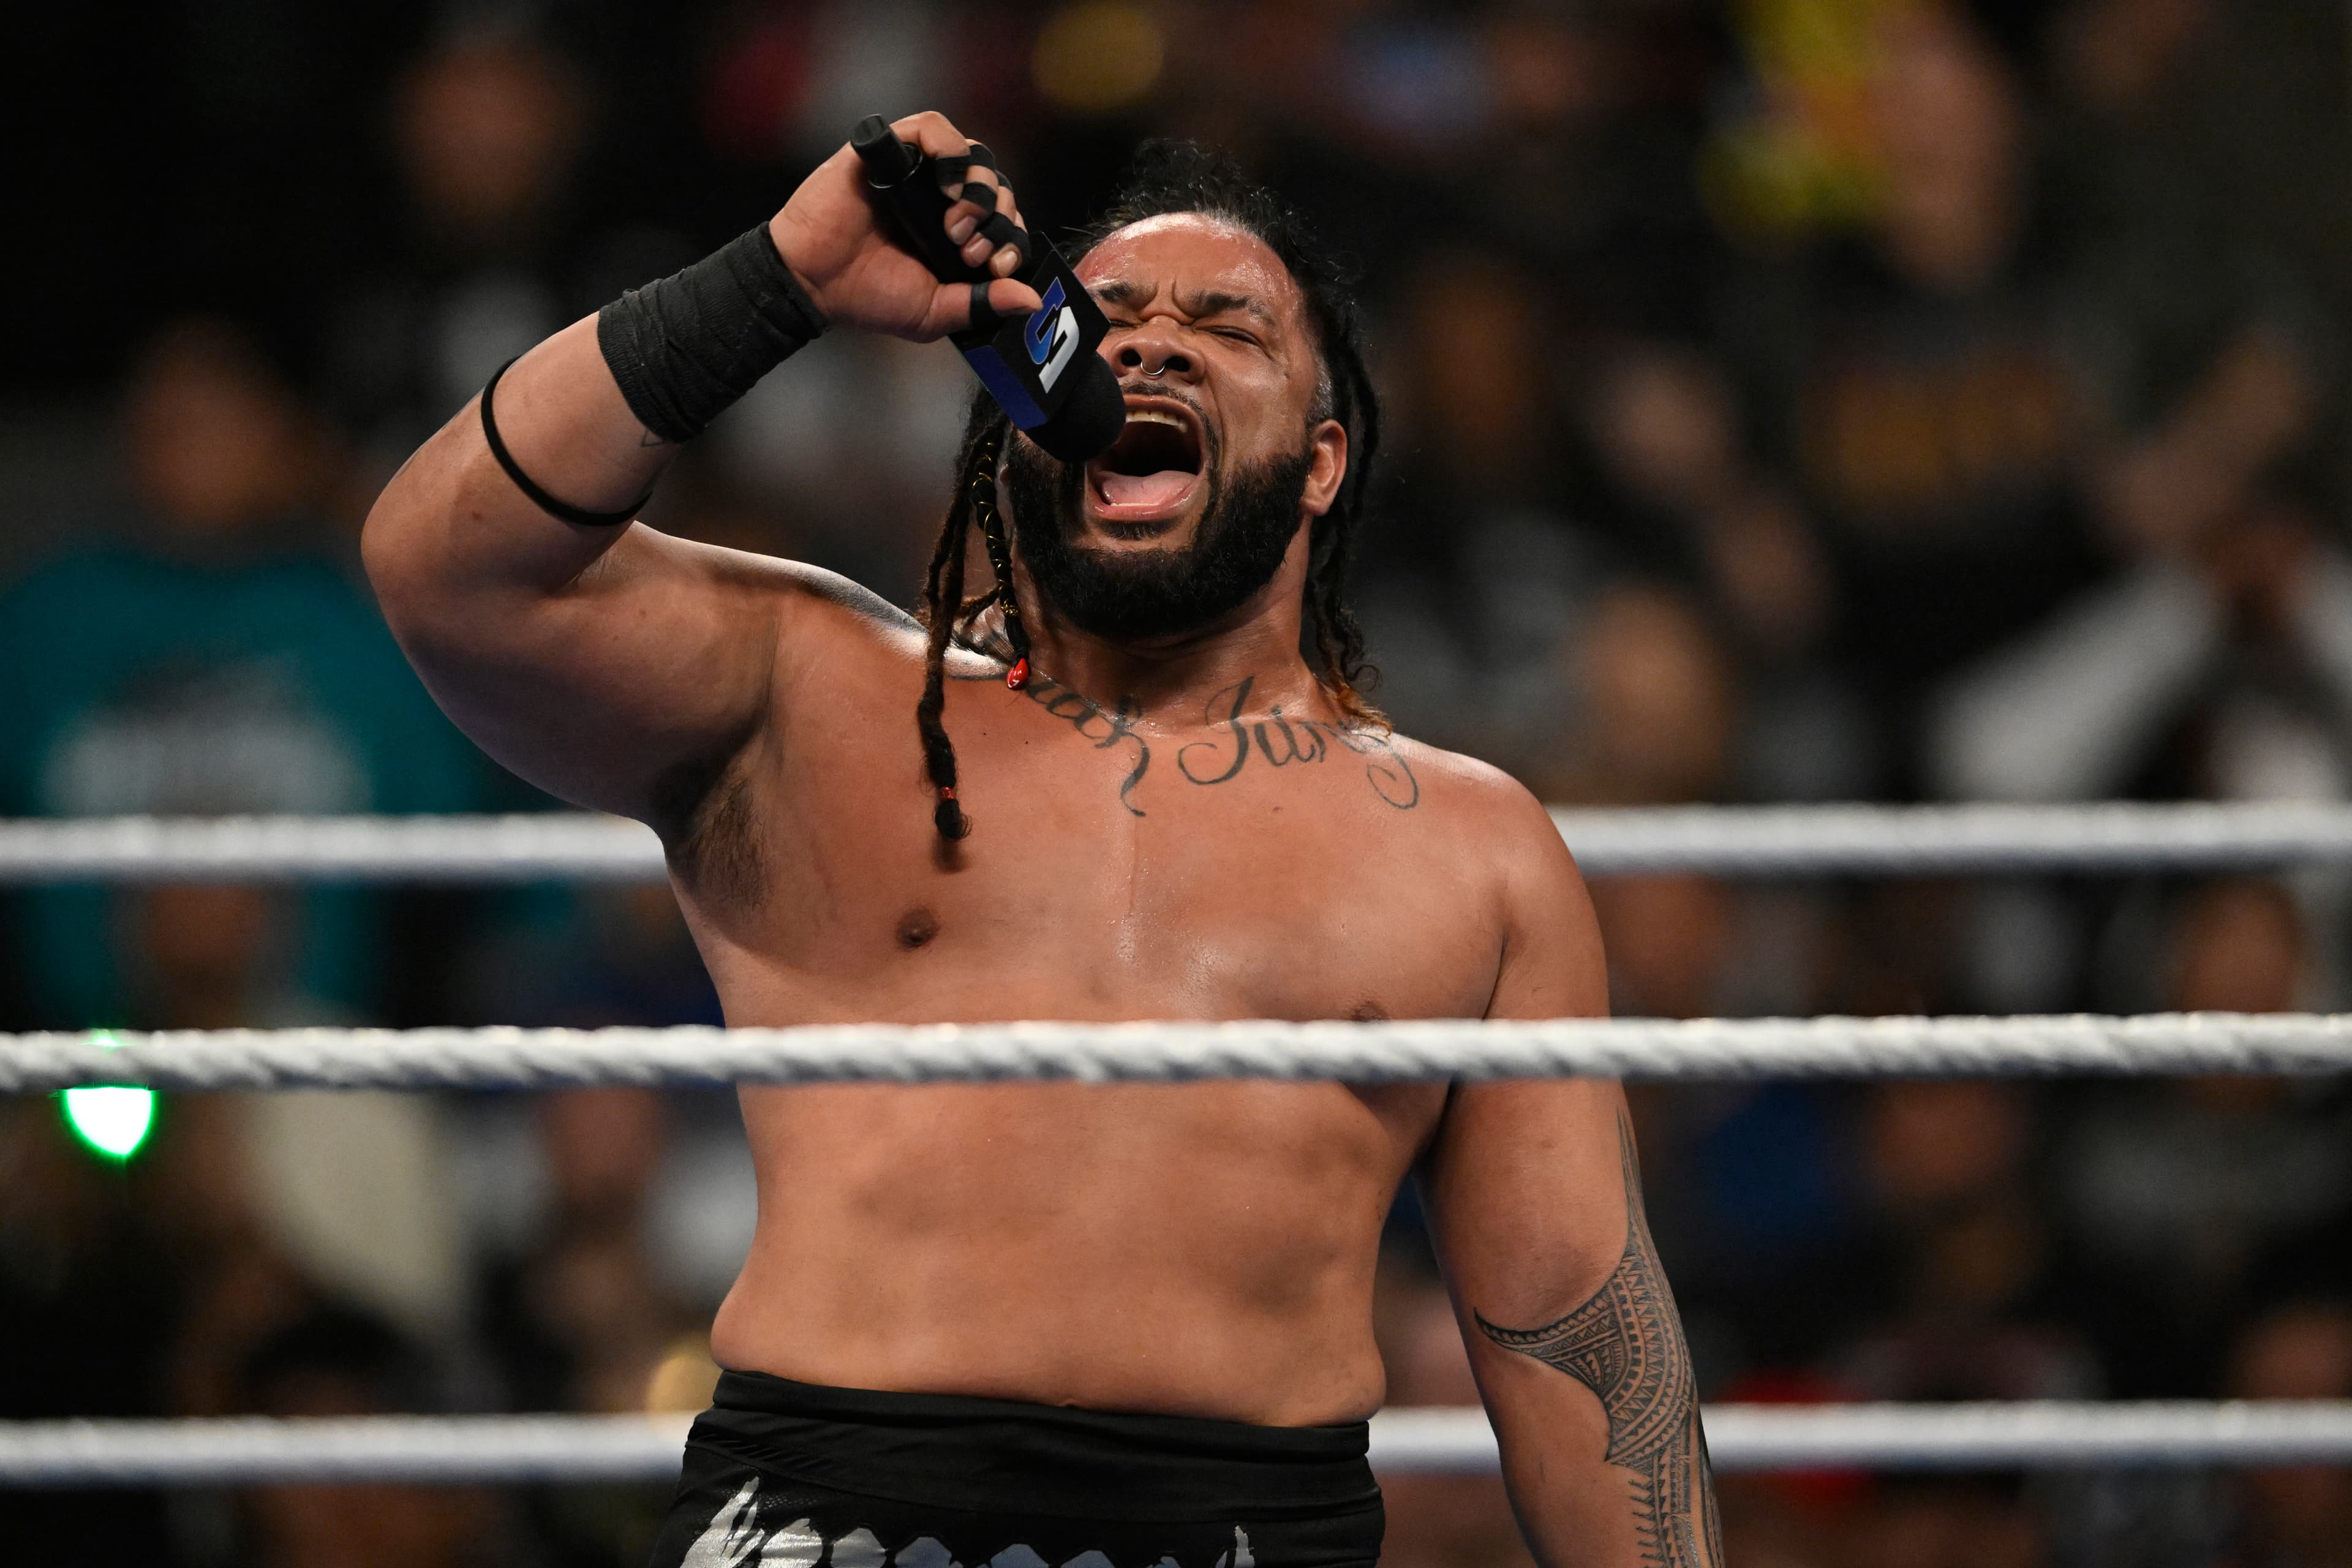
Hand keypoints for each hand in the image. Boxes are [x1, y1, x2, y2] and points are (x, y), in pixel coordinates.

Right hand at [770, 111, 1044, 342]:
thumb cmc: (869, 296)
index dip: (1011, 238)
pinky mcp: (890, 149)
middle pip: (995, 184)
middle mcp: (942, 196)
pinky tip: (946, 184)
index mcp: (957, 231)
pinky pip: (933, 128)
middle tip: (969, 250)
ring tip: (957, 223)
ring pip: (973, 153)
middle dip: (996, 218)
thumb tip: (1031, 303)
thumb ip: (982, 303)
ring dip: (978, 187)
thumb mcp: (935, 310)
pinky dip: (950, 149)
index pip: (1005, 218)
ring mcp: (918, 170)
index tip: (998, 266)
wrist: (816, 281)